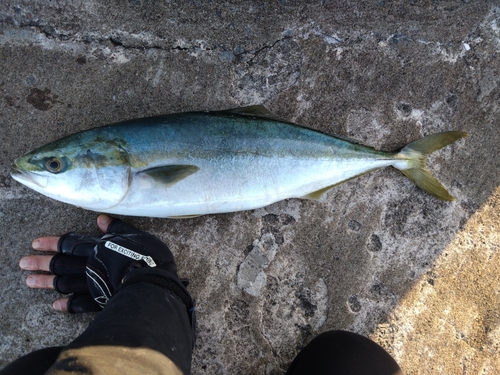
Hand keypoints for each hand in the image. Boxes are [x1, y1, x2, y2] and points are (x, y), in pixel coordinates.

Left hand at [20, 215, 178, 312]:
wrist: (155, 282)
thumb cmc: (148, 256)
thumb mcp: (135, 235)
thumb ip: (118, 228)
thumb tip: (100, 219)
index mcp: (99, 247)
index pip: (70, 243)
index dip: (53, 243)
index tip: (35, 243)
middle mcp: (91, 265)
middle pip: (62, 263)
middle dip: (41, 263)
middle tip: (23, 263)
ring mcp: (94, 284)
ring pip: (65, 282)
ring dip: (46, 282)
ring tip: (29, 282)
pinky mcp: (100, 301)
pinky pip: (79, 304)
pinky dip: (66, 305)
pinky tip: (55, 305)